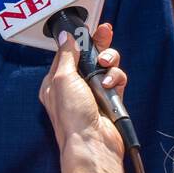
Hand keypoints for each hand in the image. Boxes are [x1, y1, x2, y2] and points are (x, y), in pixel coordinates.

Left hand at [39, 22, 126, 161]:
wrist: (93, 144)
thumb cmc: (72, 116)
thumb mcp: (63, 78)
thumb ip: (67, 55)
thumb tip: (66, 37)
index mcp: (55, 82)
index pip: (67, 53)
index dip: (78, 39)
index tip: (88, 28)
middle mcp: (74, 87)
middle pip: (89, 57)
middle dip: (99, 44)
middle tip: (106, 31)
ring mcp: (93, 93)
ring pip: (106, 66)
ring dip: (109, 62)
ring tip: (106, 65)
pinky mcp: (110, 100)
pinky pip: (117, 80)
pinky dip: (116, 78)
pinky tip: (110, 85)